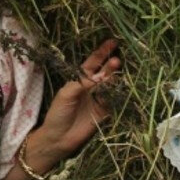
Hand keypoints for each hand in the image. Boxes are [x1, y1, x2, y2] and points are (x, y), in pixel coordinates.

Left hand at [36, 39, 120, 157]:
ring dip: (114, 77)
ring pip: (110, 85)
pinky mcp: (104, 112)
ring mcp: (98, 99)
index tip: (112, 41)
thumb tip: (103, 74)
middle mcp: (91, 87)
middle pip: (104, 72)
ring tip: (117, 69)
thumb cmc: (58, 113)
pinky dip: (117, 93)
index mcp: (80, 80)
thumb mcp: (67, 94)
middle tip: (117, 59)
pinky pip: (113, 100)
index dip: (102, 52)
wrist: (58, 138)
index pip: (93, 62)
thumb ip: (84, 83)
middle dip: (110, 64)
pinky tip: (120, 87)